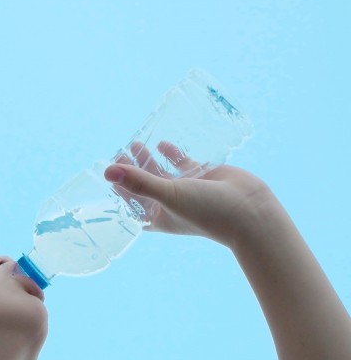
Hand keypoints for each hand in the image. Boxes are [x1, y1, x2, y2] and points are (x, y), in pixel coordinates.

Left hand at [105, 142, 277, 247]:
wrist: (250, 212)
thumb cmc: (207, 211)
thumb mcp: (168, 195)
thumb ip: (140, 182)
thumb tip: (108, 171)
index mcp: (159, 216)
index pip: (131, 203)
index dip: (118, 188)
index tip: (108, 171)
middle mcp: (171, 204)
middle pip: (144, 184)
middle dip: (131, 169)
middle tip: (120, 151)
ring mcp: (187, 190)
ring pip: (162, 172)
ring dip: (149, 160)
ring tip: (136, 144)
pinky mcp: (203, 176)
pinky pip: (183, 163)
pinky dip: (173, 154)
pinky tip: (162, 143)